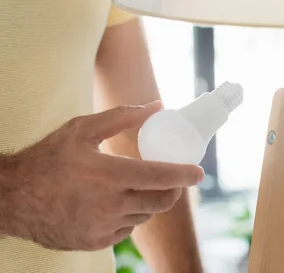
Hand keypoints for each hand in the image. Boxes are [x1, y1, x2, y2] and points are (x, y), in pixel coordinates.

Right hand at [0, 102, 203, 250]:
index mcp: (108, 175)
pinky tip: (117, 203)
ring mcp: (101, 227)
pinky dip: (129, 216)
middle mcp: (108, 205)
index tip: (199, 172)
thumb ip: (123, 116)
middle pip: (159, 202)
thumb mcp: (82, 129)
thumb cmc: (49, 158)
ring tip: (138, 186)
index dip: (184, 175)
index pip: (160, 177)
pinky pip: (125, 230)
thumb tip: (158, 106)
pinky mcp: (94, 242)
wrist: (12, 198)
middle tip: (174, 179)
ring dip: (149, 201)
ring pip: (143, 215)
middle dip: (174, 190)